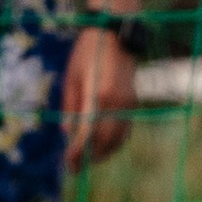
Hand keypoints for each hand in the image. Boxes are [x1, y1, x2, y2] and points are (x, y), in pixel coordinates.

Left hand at [64, 27, 135, 169]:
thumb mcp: (71, 78)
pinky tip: (102, 145)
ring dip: (104, 152)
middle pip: (106, 141)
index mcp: (98, 95)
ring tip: (88, 159)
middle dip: (91, 156)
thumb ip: (70, 107)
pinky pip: (125, 129)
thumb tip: (68, 133)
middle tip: (75, 168)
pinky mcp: (133, 102)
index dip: (79, 152)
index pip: (88, 133)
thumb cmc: (87, 52)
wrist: (115, 33)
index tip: (69, 163)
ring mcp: (128, 103)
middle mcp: (117, 103)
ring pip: (119, 138)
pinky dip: (114, 141)